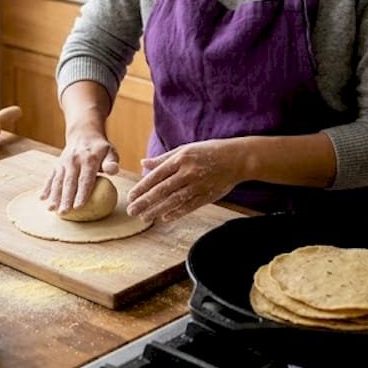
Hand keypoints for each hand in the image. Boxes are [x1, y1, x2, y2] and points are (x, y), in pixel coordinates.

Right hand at [41, 125, 119, 212]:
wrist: (83, 134)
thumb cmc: (100, 149)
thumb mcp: (110, 152)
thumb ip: (112, 162)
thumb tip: (113, 170)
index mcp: (89, 159)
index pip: (85, 179)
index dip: (81, 193)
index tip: (78, 207)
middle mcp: (74, 161)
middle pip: (69, 182)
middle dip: (65, 198)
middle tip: (64, 212)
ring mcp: (63, 162)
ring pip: (58, 181)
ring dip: (54, 195)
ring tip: (51, 209)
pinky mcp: (57, 164)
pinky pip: (50, 176)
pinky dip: (46, 187)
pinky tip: (42, 198)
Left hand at [126, 139, 241, 221]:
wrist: (238, 158)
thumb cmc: (209, 151)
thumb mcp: (185, 149)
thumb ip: (164, 158)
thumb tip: (143, 163)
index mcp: (181, 159)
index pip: (156, 175)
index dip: (142, 187)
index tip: (130, 197)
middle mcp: (188, 172)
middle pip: (162, 190)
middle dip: (145, 202)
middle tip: (131, 211)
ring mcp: (198, 185)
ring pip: (174, 200)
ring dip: (157, 211)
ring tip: (144, 218)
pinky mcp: (207, 195)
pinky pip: (189, 206)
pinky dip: (176, 213)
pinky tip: (164, 218)